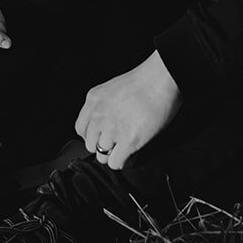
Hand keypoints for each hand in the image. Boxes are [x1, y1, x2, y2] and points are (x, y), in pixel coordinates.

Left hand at [75, 51, 181, 169]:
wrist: (161, 79)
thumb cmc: (145, 81)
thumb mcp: (112, 89)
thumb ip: (103, 107)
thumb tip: (104, 126)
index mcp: (94, 100)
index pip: (81, 129)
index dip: (93, 135)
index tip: (101, 136)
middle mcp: (99, 115)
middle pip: (90, 145)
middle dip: (102, 145)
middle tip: (116, 142)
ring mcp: (112, 129)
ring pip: (101, 156)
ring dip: (113, 154)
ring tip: (124, 146)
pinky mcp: (128, 140)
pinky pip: (115, 163)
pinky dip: (122, 161)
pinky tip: (129, 153)